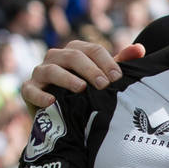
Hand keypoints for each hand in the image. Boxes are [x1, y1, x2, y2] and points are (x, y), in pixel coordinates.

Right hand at [23, 40, 140, 109]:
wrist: (61, 118)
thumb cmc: (85, 94)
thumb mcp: (102, 78)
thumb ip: (118, 63)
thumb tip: (140, 49)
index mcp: (74, 51)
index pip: (91, 49)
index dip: (106, 61)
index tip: (118, 78)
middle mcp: (56, 58)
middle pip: (72, 56)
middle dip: (90, 69)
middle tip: (104, 84)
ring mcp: (40, 73)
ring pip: (50, 69)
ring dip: (66, 78)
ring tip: (81, 88)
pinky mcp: (28, 90)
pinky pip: (30, 89)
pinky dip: (40, 94)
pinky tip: (51, 101)